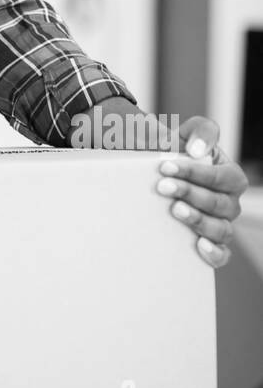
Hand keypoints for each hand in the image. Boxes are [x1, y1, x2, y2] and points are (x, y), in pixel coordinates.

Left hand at [156, 116, 247, 267]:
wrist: (157, 179)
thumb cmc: (175, 155)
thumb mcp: (186, 136)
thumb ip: (200, 131)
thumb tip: (199, 149)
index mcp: (229, 175)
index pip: (221, 176)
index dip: (195, 172)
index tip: (165, 166)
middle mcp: (230, 202)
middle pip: (219, 203)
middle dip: (190, 193)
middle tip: (162, 187)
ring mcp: (222, 224)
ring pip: (221, 229)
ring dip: (198, 220)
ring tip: (175, 210)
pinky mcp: (211, 243)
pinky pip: (222, 255)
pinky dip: (215, 254)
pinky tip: (199, 245)